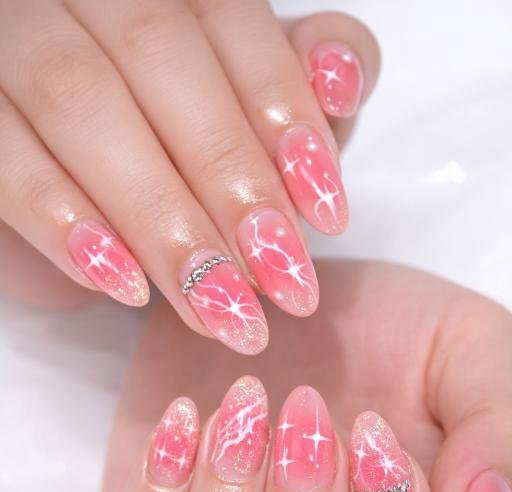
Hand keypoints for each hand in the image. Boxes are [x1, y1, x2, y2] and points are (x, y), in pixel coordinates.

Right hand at [0, 2, 378, 351]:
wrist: (63, 195)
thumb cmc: (167, 147)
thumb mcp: (244, 119)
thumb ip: (295, 84)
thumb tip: (343, 77)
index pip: (229, 19)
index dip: (283, 113)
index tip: (327, 216)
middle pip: (158, 53)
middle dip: (228, 178)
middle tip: (279, 283)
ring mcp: (13, 40)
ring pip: (79, 98)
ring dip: (158, 214)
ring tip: (214, 306)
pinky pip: (1, 152)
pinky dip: (61, 218)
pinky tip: (122, 283)